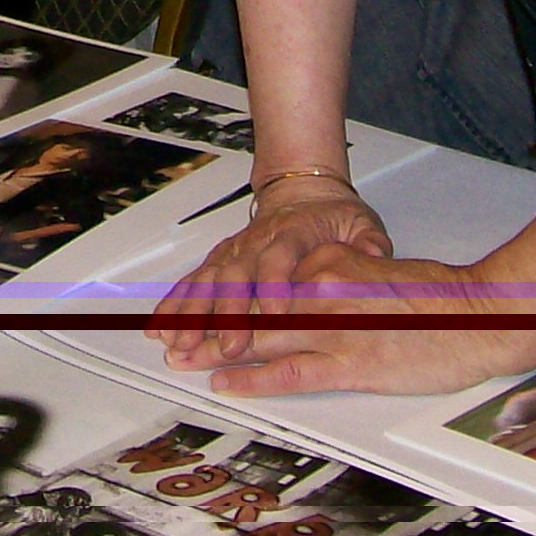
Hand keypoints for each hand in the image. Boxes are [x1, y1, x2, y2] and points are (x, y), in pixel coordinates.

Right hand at [149, 176, 391, 367]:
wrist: (304, 188)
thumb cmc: (334, 214)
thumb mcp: (363, 224)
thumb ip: (370, 244)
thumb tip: (374, 258)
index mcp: (295, 232)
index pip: (281, 257)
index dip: (275, 285)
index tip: (275, 315)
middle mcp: (259, 240)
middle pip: (237, 275)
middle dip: (228, 313)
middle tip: (226, 347)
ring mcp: (236, 249)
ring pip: (209, 280)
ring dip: (193, 313)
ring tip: (179, 342)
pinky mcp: (222, 258)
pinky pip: (194, 281)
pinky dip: (176, 304)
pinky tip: (162, 326)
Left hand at [155, 242, 535, 397]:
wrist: (479, 315)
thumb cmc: (435, 297)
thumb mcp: (374, 269)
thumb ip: (336, 277)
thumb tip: (303, 288)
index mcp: (327, 261)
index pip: (262, 282)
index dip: (222, 297)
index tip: (193, 305)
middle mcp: (320, 289)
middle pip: (250, 309)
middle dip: (205, 325)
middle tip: (170, 337)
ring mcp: (332, 327)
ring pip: (260, 339)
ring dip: (215, 351)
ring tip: (183, 360)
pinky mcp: (349, 363)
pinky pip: (289, 372)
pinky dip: (252, 378)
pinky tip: (226, 382)